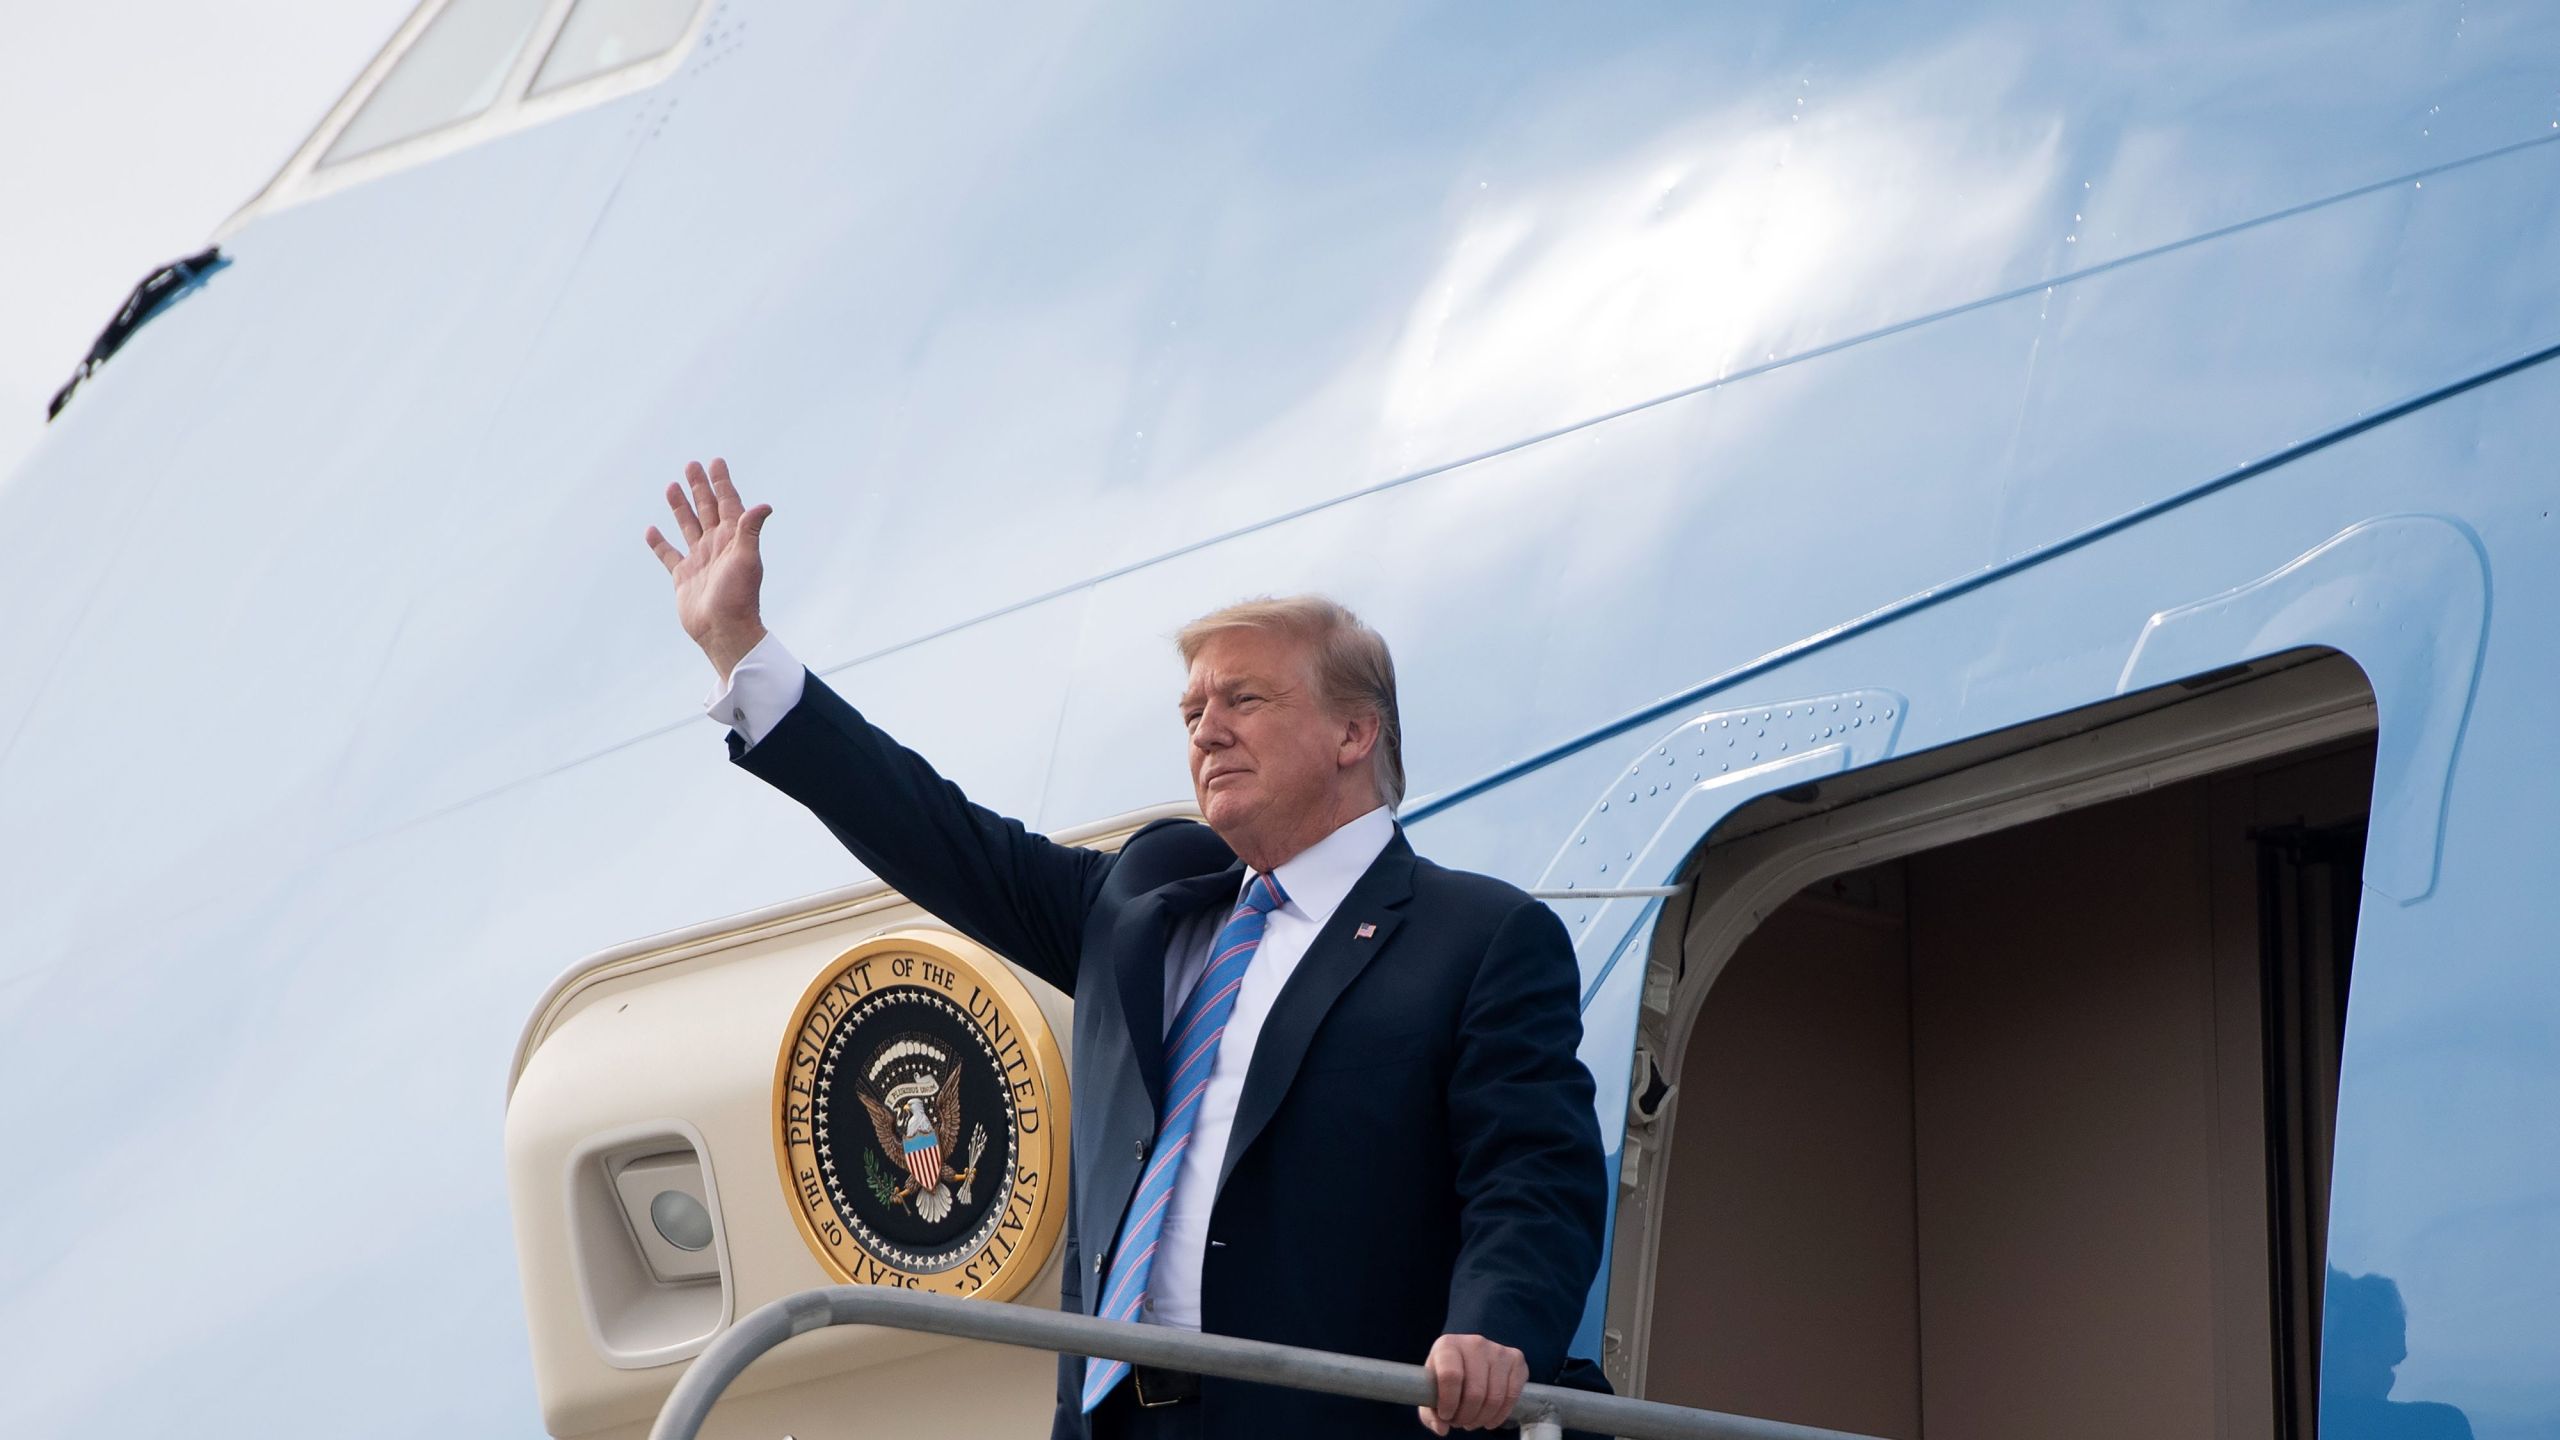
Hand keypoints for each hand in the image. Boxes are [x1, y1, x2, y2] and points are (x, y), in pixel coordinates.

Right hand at [644, 457, 772, 676]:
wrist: (723, 631)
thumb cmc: (738, 597)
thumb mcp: (747, 559)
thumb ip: (750, 530)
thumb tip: (764, 505)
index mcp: (733, 539)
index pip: (728, 503)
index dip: (722, 482)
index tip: (715, 461)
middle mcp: (716, 546)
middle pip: (706, 509)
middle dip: (699, 487)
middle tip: (691, 464)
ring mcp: (699, 560)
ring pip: (687, 526)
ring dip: (680, 506)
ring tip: (671, 486)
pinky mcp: (683, 577)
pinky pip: (668, 555)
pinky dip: (659, 543)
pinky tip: (651, 530)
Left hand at [1417, 1333, 1526, 1433]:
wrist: (1469, 1358)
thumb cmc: (1447, 1376)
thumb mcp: (1432, 1391)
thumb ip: (1430, 1413)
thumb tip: (1441, 1429)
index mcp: (1448, 1345)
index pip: (1451, 1376)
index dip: (1449, 1402)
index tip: (1446, 1415)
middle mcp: (1475, 1343)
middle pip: (1475, 1392)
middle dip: (1466, 1416)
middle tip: (1460, 1422)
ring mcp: (1498, 1350)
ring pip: (1495, 1397)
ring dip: (1482, 1418)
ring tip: (1472, 1421)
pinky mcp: (1516, 1359)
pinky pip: (1512, 1396)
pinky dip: (1500, 1416)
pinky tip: (1489, 1419)